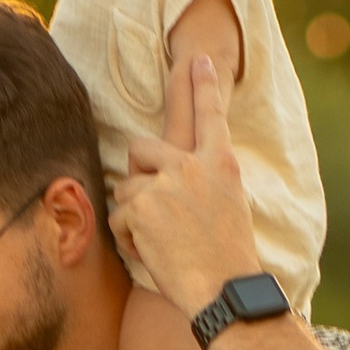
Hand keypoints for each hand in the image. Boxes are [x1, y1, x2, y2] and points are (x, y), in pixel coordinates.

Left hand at [108, 58, 263, 321]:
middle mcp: (193, 166)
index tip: (199, 59)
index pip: (211, 115)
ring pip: (126, 188)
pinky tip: (154, 255)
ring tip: (162, 242)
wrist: (224, 290)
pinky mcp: (141, 208)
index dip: (202, 86)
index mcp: (222, 164)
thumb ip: (205, 181)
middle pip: (141, 148)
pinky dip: (130, 240)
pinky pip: (120, 217)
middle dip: (138, 174)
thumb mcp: (230, 206)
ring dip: (135, 216)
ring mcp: (165, 185)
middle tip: (152, 204)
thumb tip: (173, 175)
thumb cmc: (228, 258)